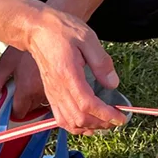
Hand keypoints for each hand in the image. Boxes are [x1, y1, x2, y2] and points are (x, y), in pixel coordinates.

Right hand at [0, 9, 123, 134]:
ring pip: (71, 122)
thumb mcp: (87, 38)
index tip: (120, 117)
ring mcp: (53, 94)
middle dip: (101, 123)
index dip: (105, 114)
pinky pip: (61, 119)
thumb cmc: (62, 30)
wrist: (37, 30)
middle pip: (80, 118)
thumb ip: (101, 62)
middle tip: (116, 119)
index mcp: (68, 75)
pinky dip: (76, 126)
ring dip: (89, 127)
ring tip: (105, 122)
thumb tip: (113, 84)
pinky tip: (87, 124)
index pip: (87, 104)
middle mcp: (59, 89)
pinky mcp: (51, 95)